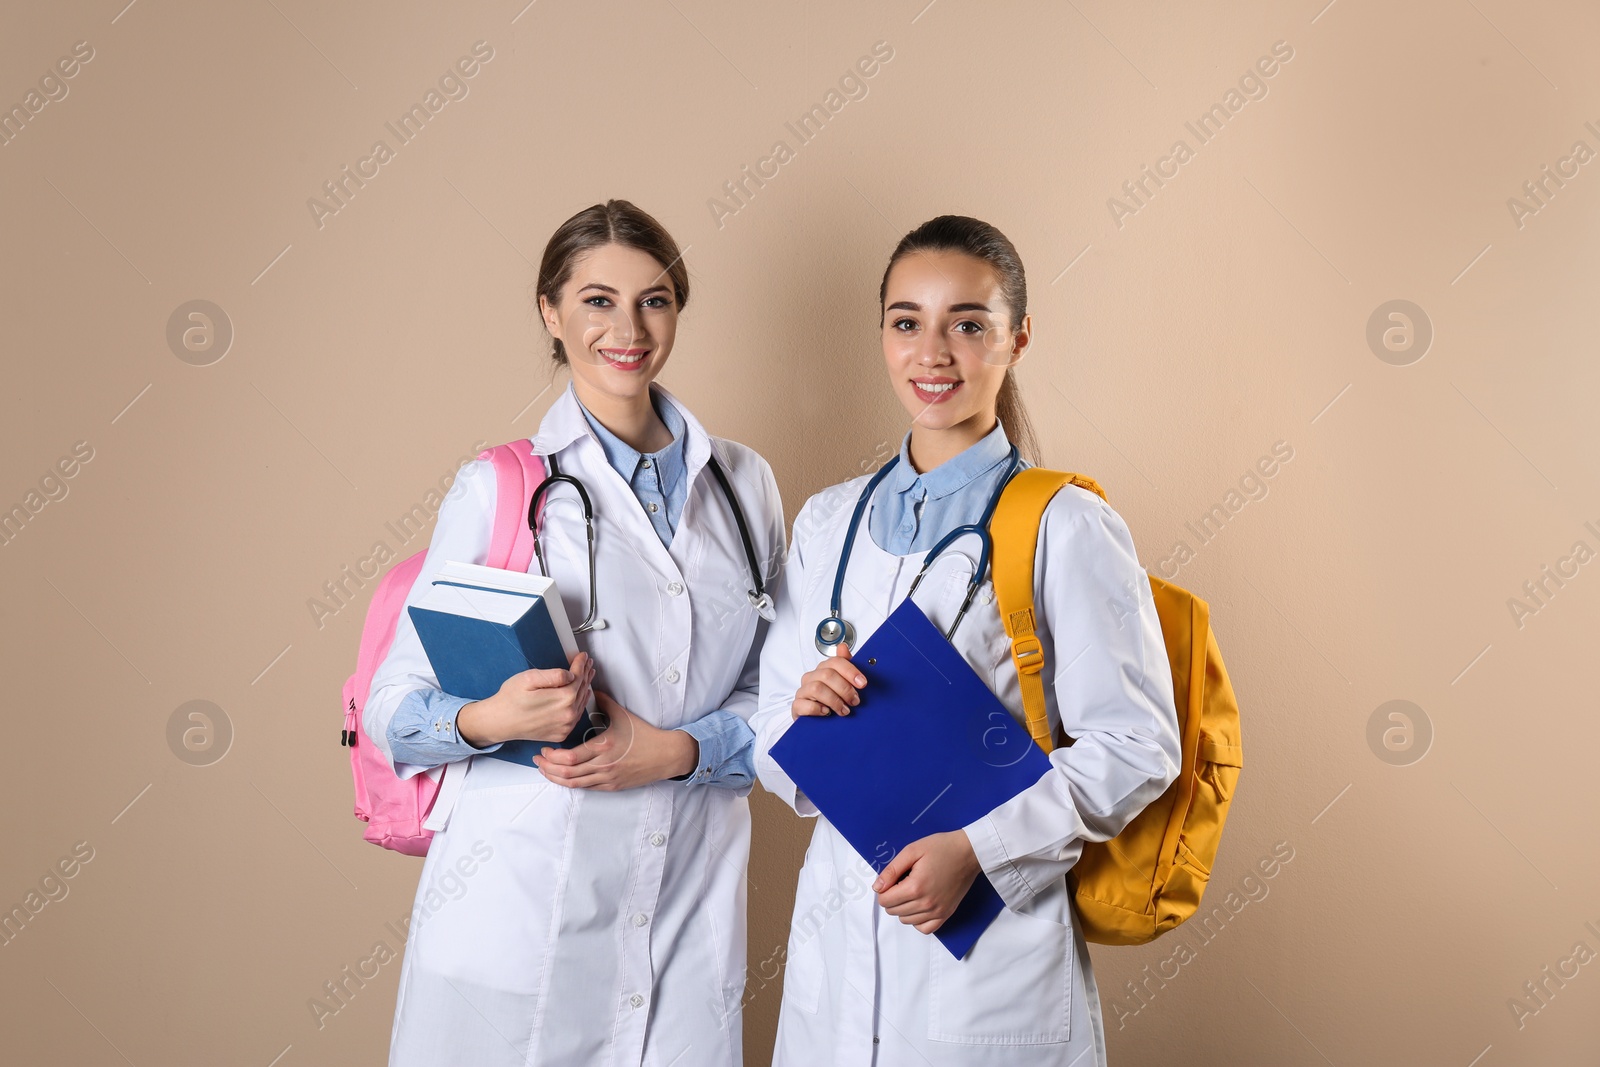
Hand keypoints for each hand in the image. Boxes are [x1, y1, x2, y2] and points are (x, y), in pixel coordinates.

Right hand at [457, 651, 593, 746]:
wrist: (499, 722)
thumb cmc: (511, 699)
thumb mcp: (528, 678)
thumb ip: (553, 675)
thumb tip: (570, 674)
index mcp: (562, 699)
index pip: (577, 677)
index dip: (580, 664)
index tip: (582, 655)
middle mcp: (567, 715)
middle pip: (581, 689)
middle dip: (585, 674)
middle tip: (588, 663)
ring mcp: (565, 726)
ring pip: (581, 702)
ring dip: (585, 687)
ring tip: (587, 675)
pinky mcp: (561, 734)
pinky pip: (576, 716)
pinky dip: (580, 703)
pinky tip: (580, 695)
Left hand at [533, 693, 697, 790]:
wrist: (666, 755)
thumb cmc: (645, 735)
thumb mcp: (623, 715)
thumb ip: (603, 702)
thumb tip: (589, 689)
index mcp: (604, 746)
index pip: (570, 757)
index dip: (552, 756)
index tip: (544, 748)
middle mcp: (604, 765)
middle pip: (568, 773)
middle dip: (548, 768)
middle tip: (538, 760)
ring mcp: (608, 778)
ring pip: (574, 783)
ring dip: (556, 778)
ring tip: (545, 769)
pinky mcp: (612, 786)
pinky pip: (586, 787)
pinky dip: (571, 782)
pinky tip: (564, 776)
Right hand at [792, 642, 866, 718]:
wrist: (818, 720)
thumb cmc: (831, 700)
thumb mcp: (843, 683)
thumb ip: (845, 665)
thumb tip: (843, 647)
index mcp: (823, 669)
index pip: (835, 662)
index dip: (850, 671)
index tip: (862, 683)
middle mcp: (812, 678)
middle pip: (827, 675)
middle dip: (845, 689)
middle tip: (854, 700)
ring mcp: (803, 691)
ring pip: (817, 688)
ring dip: (834, 700)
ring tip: (843, 710)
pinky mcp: (797, 706)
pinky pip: (803, 704)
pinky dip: (817, 709)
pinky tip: (826, 712)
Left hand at [874, 830, 981, 933]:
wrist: (968, 852)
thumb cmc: (941, 848)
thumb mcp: (912, 851)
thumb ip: (892, 870)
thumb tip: (877, 887)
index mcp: (915, 887)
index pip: (885, 900)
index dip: (883, 889)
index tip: (892, 879)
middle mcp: (926, 903)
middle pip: (894, 911)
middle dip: (892, 897)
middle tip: (902, 882)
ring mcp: (937, 911)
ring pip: (906, 920)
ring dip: (903, 908)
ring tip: (912, 891)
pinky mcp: (946, 914)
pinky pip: (924, 928)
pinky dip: (917, 920)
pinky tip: (919, 906)